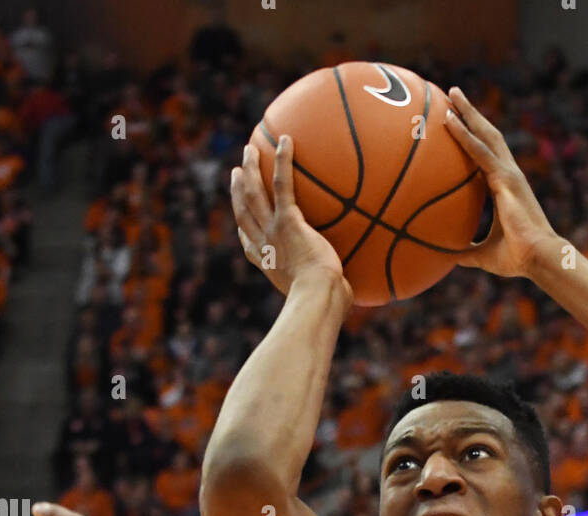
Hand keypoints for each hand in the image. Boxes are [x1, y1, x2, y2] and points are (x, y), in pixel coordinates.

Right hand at [231, 136, 351, 302]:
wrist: (319, 298)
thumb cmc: (326, 304)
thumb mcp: (321, 297)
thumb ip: (330, 288)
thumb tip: (350, 293)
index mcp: (267, 263)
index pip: (248, 240)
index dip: (242, 224)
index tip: (240, 211)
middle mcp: (264, 244)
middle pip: (244, 209)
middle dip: (238, 189)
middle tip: (237, 170)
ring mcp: (273, 231)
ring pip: (254, 193)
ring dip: (251, 168)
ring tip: (250, 149)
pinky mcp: (288, 220)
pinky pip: (283, 184)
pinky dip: (283, 161)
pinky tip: (286, 140)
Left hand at [444, 86, 558, 278]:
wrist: (539, 258)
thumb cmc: (517, 259)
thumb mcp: (485, 254)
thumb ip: (467, 252)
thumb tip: (447, 257)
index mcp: (505, 187)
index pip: (485, 154)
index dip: (473, 136)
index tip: (457, 122)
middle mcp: (508, 174)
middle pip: (486, 135)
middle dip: (470, 114)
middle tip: (452, 95)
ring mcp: (508, 173)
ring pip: (485, 134)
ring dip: (468, 113)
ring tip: (451, 94)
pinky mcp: (506, 179)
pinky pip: (480, 151)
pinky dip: (464, 135)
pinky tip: (449, 120)